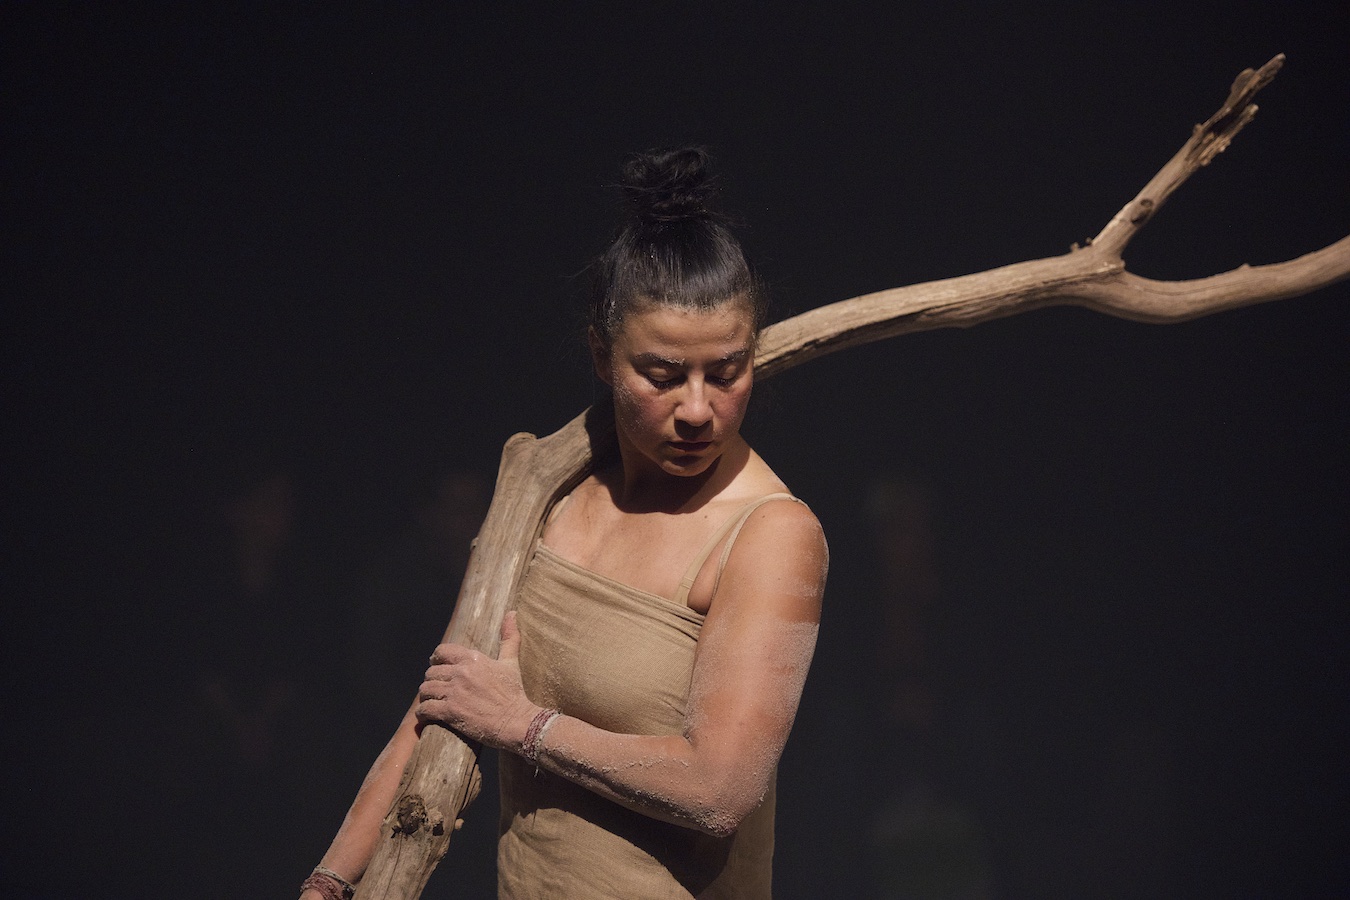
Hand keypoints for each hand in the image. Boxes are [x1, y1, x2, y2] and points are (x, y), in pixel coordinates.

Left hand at [416, 612, 537, 750]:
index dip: (436, 659)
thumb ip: (509, 637)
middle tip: (436, 688)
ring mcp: (454, 692)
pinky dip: (422, 713)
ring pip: (425, 690)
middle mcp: (461, 673)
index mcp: (473, 659)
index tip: (437, 665)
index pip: (442, 651)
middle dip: (432, 680)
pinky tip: (426, 716)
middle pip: (431, 672)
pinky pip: (425, 709)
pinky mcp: (450, 712)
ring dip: (426, 696)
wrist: (517, 721)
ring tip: (431, 701)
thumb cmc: (515, 693)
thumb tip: (512, 613)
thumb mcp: (511, 662)